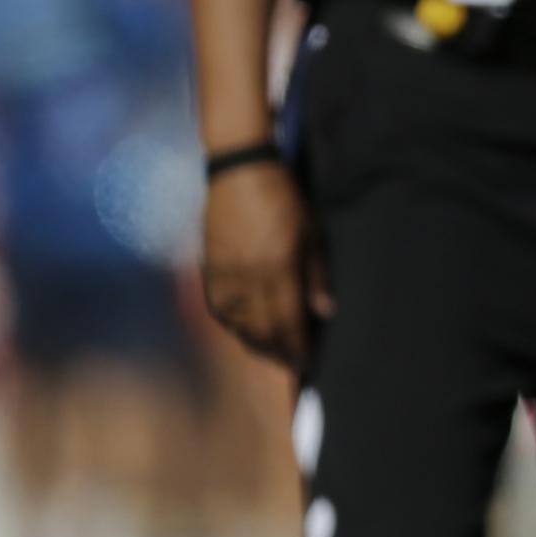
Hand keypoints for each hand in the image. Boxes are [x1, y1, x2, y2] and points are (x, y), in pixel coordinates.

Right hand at [201, 157, 328, 368]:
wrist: (240, 172)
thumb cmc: (284, 199)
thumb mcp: (311, 233)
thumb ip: (316, 276)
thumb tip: (325, 312)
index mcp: (277, 268)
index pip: (287, 321)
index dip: (297, 347)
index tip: (307, 363)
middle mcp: (247, 277)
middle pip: (262, 330)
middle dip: (278, 351)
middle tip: (292, 365)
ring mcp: (225, 274)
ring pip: (239, 324)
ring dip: (256, 343)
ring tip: (273, 351)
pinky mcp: (210, 268)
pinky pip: (220, 310)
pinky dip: (235, 326)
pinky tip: (246, 330)